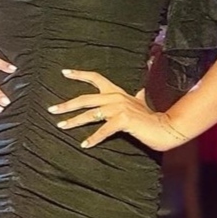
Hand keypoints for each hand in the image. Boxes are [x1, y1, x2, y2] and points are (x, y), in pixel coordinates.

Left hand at [48, 69, 188, 151]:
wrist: (165, 127)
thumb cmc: (151, 117)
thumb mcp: (141, 102)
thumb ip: (137, 96)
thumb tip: (140, 90)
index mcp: (116, 92)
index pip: (95, 78)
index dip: (79, 74)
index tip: (64, 72)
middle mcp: (115, 97)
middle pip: (85, 99)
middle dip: (67, 105)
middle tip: (52, 110)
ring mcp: (119, 108)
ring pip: (90, 114)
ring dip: (74, 121)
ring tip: (61, 126)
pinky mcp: (123, 120)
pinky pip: (103, 130)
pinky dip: (93, 138)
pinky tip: (84, 144)